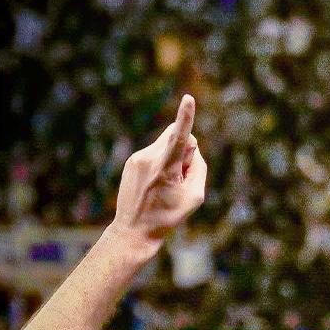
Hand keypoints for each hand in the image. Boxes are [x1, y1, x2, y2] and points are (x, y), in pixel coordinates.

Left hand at [109, 94, 206, 261]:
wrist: (134, 230)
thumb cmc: (168, 216)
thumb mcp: (195, 196)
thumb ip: (198, 167)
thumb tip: (191, 147)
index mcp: (165, 168)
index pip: (180, 137)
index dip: (186, 117)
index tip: (188, 98)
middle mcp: (148, 158)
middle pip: (176, 136)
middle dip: (185, 150)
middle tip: (183, 176)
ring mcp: (137, 158)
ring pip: (166, 144)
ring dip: (173, 158)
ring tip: (166, 186)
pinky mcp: (131, 161)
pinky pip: (155, 152)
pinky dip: (161, 163)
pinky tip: (156, 185)